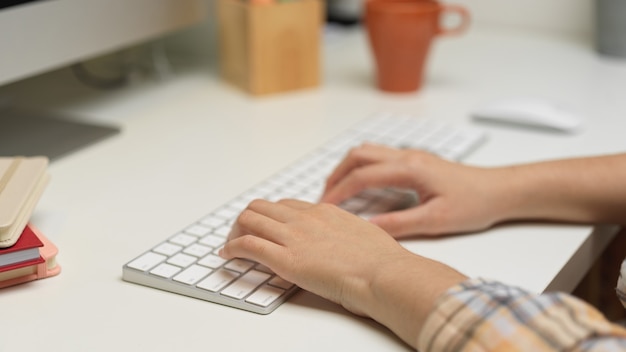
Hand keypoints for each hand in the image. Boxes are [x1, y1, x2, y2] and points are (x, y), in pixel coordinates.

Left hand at [220, 198, 466, 346]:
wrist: (383, 273)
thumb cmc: (381, 261)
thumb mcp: (363, 235)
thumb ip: (346, 234)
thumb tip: (345, 243)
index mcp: (324, 212)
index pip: (286, 206)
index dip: (271, 215)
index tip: (266, 226)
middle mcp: (305, 219)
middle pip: (262, 207)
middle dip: (248, 219)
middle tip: (242, 234)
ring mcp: (294, 237)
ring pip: (249, 219)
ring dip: (235, 231)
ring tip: (231, 244)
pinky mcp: (285, 259)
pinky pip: (247, 245)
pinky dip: (232, 248)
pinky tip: (227, 255)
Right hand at [321, 143, 509, 237]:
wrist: (499, 190)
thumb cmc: (474, 204)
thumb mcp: (435, 221)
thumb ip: (398, 224)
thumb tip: (366, 228)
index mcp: (409, 169)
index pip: (362, 176)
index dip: (339, 192)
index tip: (325, 207)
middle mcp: (407, 156)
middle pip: (358, 155)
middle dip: (336, 175)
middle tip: (324, 198)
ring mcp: (410, 155)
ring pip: (367, 151)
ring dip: (347, 168)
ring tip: (336, 190)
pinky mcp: (415, 160)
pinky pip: (378, 156)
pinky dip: (361, 167)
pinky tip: (361, 185)